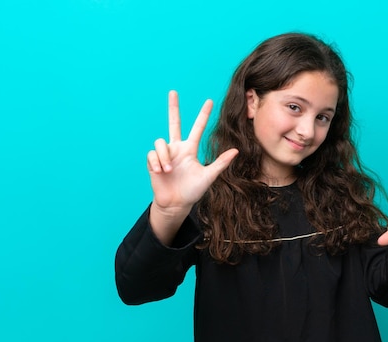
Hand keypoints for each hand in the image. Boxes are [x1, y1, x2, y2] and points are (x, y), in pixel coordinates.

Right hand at [147, 90, 238, 217]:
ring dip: (164, 156)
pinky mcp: (153, 162)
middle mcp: (177, 148)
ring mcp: (164, 154)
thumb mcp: (208, 176)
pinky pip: (151, 154)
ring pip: (160, 142)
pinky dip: (156, 162)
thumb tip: (236, 150)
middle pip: (174, 123)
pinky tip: (160, 172)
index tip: (209, 101)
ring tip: (169, 170)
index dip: (203, 115)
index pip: (197, 128)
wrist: (176, 204)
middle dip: (173, 108)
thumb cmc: (192, 191)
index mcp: (190, 150)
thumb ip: (220, 163)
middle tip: (173, 92)